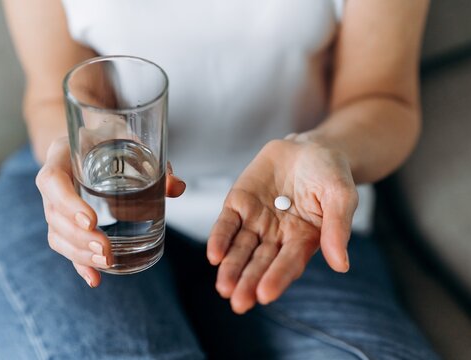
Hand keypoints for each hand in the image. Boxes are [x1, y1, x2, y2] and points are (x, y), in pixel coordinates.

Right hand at [35, 137, 185, 286]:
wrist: (91, 136)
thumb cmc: (109, 135)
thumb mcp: (128, 137)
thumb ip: (151, 159)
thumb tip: (177, 188)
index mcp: (61, 154)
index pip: (52, 181)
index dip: (68, 203)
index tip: (92, 219)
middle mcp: (54, 181)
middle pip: (53, 215)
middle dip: (78, 237)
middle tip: (106, 248)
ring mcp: (55, 203)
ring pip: (56, 234)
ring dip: (79, 253)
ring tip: (106, 262)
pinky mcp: (65, 220)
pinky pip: (65, 244)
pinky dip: (79, 263)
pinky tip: (95, 279)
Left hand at [207, 136, 357, 313]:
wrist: (309, 147)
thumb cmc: (330, 174)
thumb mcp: (341, 196)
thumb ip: (337, 227)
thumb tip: (341, 266)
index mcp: (304, 239)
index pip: (289, 263)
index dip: (277, 278)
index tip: (265, 295)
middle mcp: (277, 236)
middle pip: (261, 262)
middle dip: (249, 282)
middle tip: (239, 303)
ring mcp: (256, 221)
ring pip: (240, 248)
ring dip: (231, 267)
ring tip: (224, 286)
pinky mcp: (239, 204)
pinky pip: (227, 223)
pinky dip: (219, 238)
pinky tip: (214, 255)